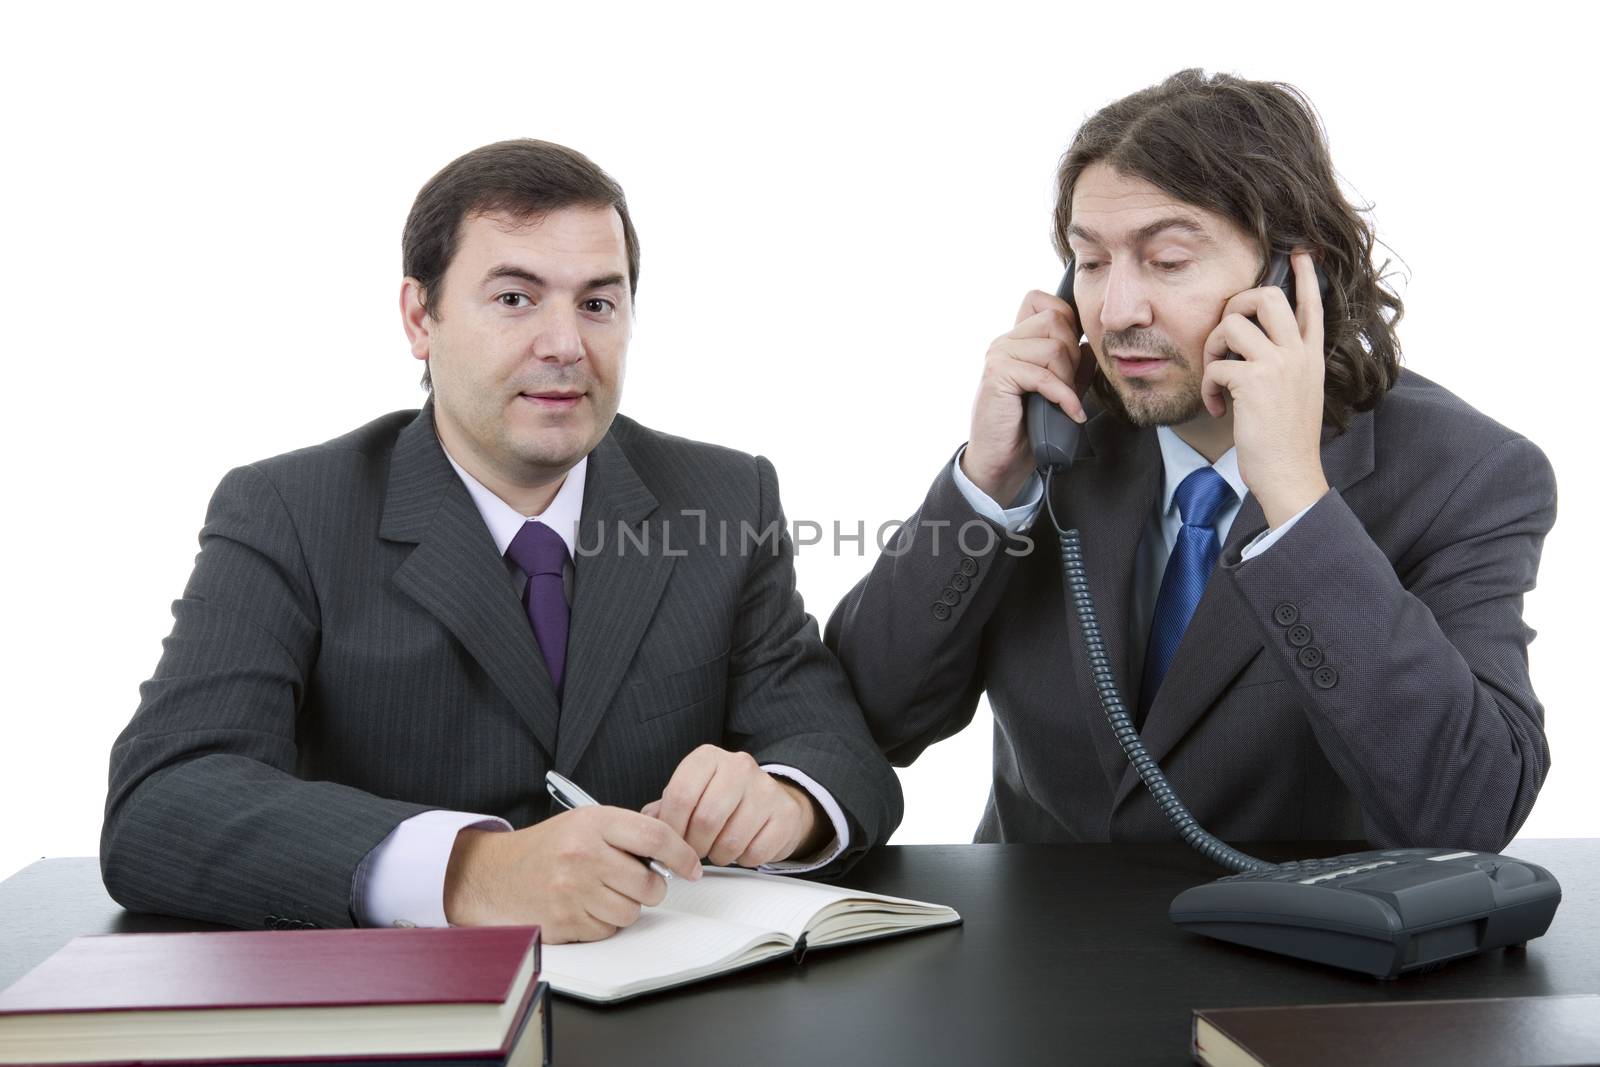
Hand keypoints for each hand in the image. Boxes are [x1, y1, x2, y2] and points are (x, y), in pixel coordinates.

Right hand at [442, 806, 700, 942]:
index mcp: (594, 823)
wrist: (495, 875)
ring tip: (603, 892)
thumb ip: (627, 832)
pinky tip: (585, 906)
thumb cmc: (547, 848)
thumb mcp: (586, 822)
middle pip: (650, 882)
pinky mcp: (566, 921)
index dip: (683, 854)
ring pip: (632, 911)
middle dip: (651, 887)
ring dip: (626, 906)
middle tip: (635, 881)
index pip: (656, 837)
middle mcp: (584, 854)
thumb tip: (675, 852)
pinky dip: (604, 922)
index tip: (692, 866)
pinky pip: (609, 930)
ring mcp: (574, 890)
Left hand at [642, 745, 827, 866]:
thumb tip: (647, 824)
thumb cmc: (723, 799)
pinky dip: (744, 859)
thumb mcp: (691, 794)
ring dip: (719, 855)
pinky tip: (742, 847)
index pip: (681, 794)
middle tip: (694, 851)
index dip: (671, 828)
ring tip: (718, 848)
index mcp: (708, 758)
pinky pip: (756, 852)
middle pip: (705, 820)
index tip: (671, 842)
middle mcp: (739, 766)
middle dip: (694, 846)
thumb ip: (666, 808)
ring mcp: (766, 789)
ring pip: (731, 841)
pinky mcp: (785, 814)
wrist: (770, 800)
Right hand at [960, 290, 1090, 506]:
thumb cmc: (1027, 428)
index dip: (1066, 318)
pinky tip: (1070, 412)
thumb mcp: (1059, 391)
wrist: (1002, 461)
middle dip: (1073, 353)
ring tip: (1064, 401)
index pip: (1040, 299)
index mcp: (1017, 340)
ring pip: (1053, 347)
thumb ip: (1073, 366)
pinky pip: (1043, 375)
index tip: (1074, 353)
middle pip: (1055, 320)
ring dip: (1068, 378)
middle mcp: (1005, 342)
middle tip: (1070, 384)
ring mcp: (998, 356)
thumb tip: (1090, 345)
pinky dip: (1063, 396)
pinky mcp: (997, 376)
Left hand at [1200, 251, 1329, 527]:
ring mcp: (1279, 365)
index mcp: (1311, 356)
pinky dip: (1207, 386)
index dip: (1305, 277)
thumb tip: (1254, 349)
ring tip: (1216, 378)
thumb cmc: (1286, 441)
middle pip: (1267, 297)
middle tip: (1225, 331)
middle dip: (1236, 304)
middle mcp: (1299, 354)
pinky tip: (1215, 407)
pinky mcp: (1255, 381)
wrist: (1290, 473)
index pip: (1312, 305)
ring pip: (1233, 324)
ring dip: (1212, 349)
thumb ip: (1285, 366)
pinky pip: (1216, 365)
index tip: (1300, 254)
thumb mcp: (1297, 394)